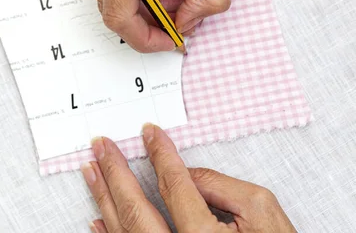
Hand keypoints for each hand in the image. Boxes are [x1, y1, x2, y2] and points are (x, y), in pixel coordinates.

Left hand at [80, 124, 296, 231]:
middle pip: (135, 208)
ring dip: (104, 197)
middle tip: (101, 147)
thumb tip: (187, 175)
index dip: (160, 154)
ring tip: (92, 170)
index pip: (174, 184)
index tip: (149, 133)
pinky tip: (97, 218)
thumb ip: (222, 187)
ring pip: (124, 229)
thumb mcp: (263, 214)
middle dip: (115, 173)